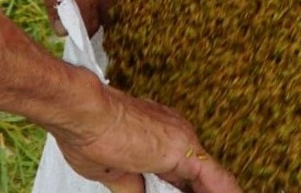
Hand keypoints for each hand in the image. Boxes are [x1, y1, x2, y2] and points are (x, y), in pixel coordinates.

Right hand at [51, 82, 242, 192]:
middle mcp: (175, 134)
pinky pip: (217, 182)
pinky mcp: (185, 151)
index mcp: (158, 138)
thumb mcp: (112, 173)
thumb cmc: (87, 134)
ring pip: (207, 182)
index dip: (181, 191)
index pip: (178, 176)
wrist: (83, 114)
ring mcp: (182, 141)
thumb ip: (133, 187)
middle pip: (194, 180)